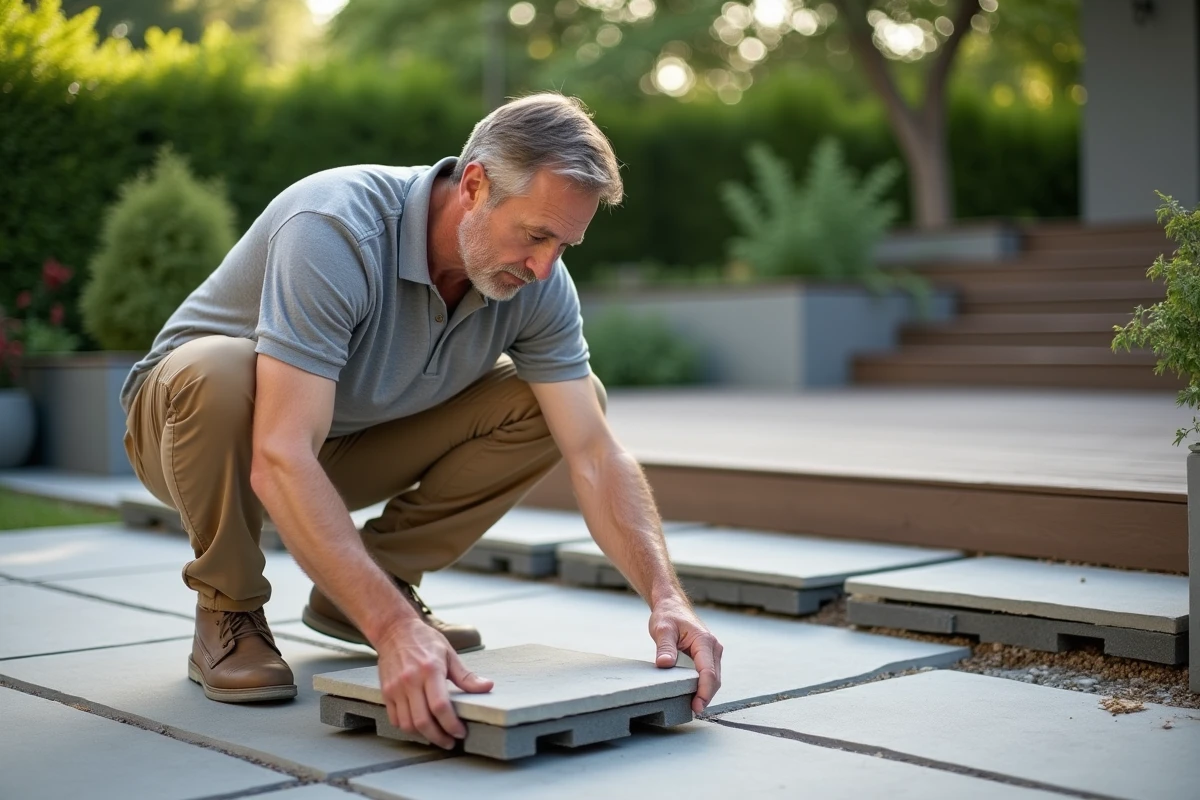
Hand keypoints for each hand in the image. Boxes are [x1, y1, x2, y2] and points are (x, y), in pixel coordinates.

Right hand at [375, 619, 493, 748]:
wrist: (395, 631)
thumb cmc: (425, 641)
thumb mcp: (449, 654)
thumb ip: (466, 675)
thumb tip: (488, 686)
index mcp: (430, 670)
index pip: (440, 706)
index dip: (451, 724)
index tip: (460, 732)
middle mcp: (411, 681)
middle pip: (423, 721)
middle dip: (439, 737)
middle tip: (450, 742)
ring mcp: (396, 688)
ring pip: (408, 724)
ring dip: (423, 735)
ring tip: (436, 735)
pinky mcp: (386, 692)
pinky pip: (395, 719)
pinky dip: (408, 728)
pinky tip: (419, 726)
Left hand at [648, 596, 722, 713]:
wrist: (672, 606)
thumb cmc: (668, 616)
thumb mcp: (662, 629)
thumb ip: (665, 647)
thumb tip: (665, 664)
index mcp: (704, 641)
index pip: (708, 672)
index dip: (704, 692)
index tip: (696, 706)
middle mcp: (713, 647)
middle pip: (714, 679)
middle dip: (706, 696)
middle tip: (692, 711)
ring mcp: (712, 652)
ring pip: (714, 679)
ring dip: (706, 693)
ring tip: (692, 707)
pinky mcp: (708, 656)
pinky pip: (709, 675)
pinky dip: (704, 687)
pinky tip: (694, 696)